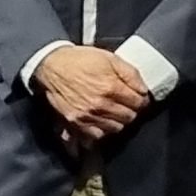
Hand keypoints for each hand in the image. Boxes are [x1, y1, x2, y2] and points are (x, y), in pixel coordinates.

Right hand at [34, 45, 149, 139]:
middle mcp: (101, 105)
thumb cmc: (81, 60)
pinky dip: (102, 131)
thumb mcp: (110, 58)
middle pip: (129, 118)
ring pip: (115, 129)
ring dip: (118, 121)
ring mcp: (88, 116)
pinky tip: (102, 121)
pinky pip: (96, 136)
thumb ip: (131, 74)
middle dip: (131, 110)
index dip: (142, 100)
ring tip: (115, 112)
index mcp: (111, 88)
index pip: (138, 103)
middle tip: (127, 104)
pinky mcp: (75, 123)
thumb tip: (143, 90)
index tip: (139, 98)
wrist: (52, 66)